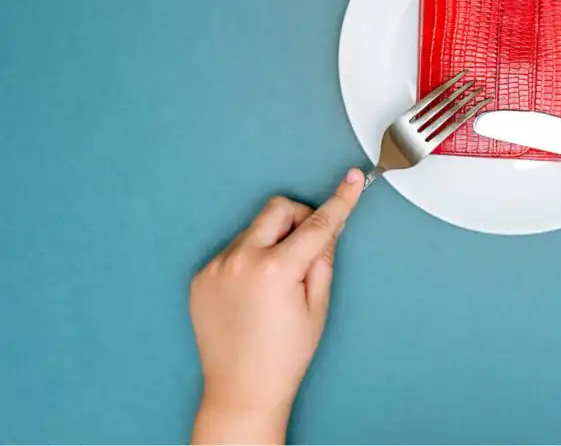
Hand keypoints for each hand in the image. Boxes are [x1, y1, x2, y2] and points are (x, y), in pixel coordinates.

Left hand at [190, 169, 363, 443]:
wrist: (242, 389)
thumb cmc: (284, 355)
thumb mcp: (318, 306)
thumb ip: (323, 259)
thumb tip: (328, 227)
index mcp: (275, 269)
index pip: (316, 223)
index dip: (339, 200)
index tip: (351, 179)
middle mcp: (240, 261)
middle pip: (278, 209)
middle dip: (299, 218)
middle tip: (308, 246)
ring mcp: (216, 267)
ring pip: (254, 230)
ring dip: (272, 241)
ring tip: (276, 284)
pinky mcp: (201, 277)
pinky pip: (233, 250)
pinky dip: (250, 259)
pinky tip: (254, 293)